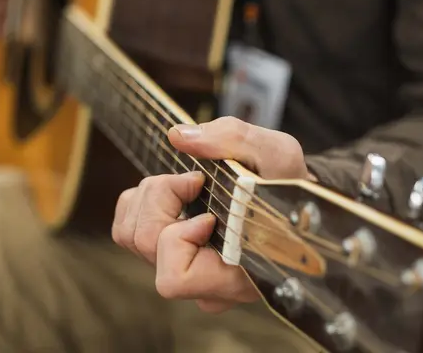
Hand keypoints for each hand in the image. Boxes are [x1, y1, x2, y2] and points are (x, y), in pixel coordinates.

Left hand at [112, 117, 312, 313]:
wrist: (295, 201)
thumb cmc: (289, 184)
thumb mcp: (277, 154)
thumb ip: (232, 140)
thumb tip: (178, 136)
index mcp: (234, 278)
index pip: (175, 278)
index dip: (180, 239)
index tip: (210, 214)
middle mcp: (204, 286)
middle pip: (144, 245)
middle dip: (162, 198)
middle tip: (196, 180)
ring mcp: (184, 273)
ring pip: (129, 236)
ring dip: (150, 197)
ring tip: (188, 185)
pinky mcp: (168, 256)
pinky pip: (126, 229)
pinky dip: (142, 201)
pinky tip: (175, 192)